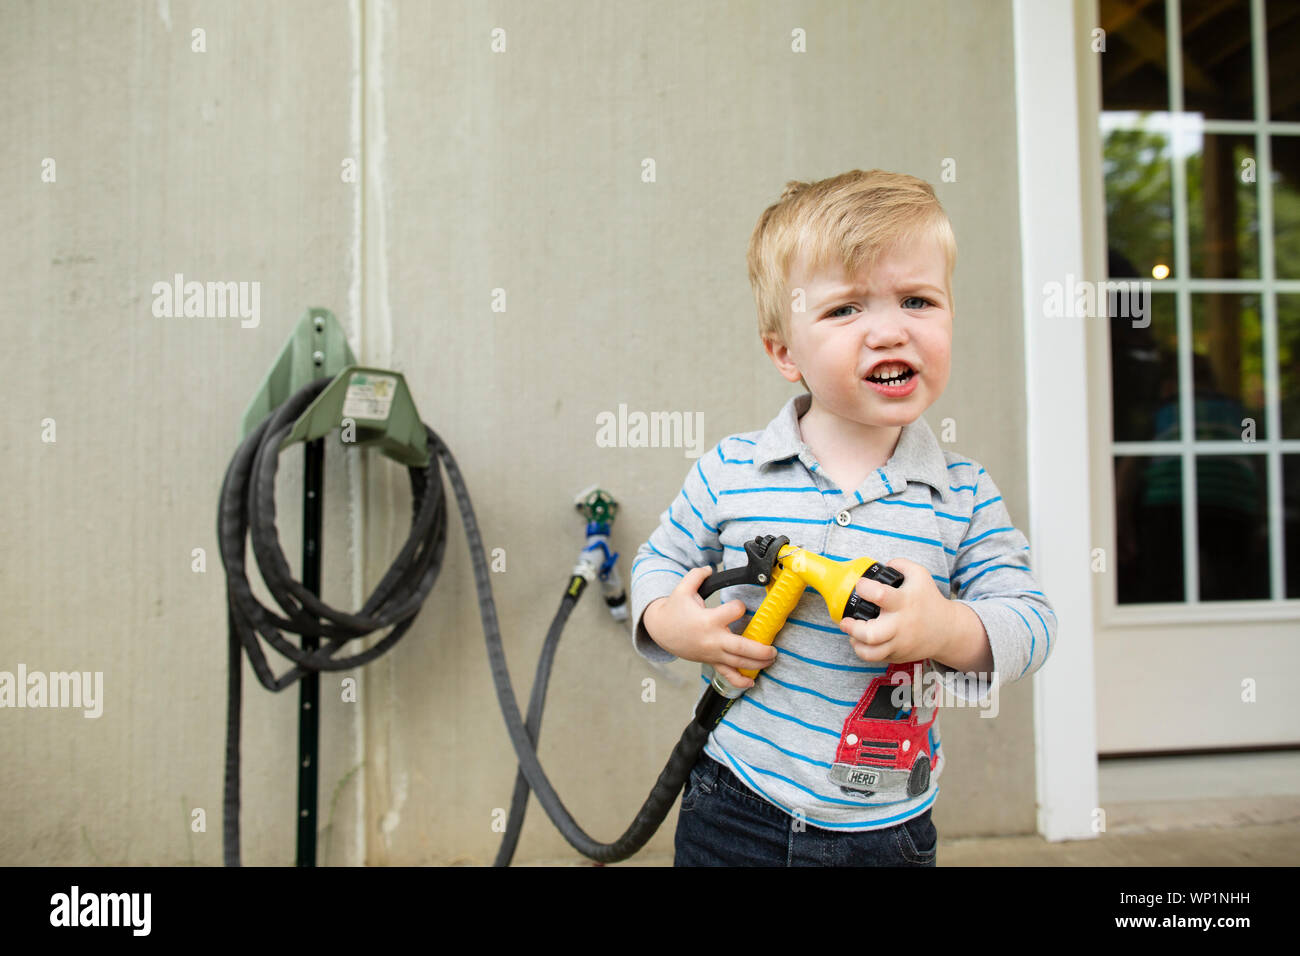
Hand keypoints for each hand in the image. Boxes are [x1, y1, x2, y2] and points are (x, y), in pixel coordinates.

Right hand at [643, 567, 776, 688]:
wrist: (660, 630)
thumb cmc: (674, 610)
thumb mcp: (682, 588)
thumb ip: (697, 575)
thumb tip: (710, 568)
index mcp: (708, 620)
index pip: (734, 612)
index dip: (739, 606)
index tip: (739, 605)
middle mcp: (713, 640)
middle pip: (742, 648)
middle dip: (761, 650)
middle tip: (773, 649)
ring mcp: (712, 653)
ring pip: (738, 663)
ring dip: (757, 663)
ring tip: (771, 659)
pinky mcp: (710, 661)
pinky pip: (726, 675)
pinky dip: (739, 681)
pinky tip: (751, 682)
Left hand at [837, 557, 952, 664]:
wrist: (947, 630)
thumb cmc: (929, 599)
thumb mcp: (920, 574)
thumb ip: (899, 564)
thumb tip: (881, 565)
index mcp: (903, 602)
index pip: (879, 595)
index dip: (864, 588)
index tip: (861, 586)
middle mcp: (899, 625)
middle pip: (871, 634)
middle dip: (853, 628)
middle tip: (846, 620)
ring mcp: (899, 643)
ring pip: (870, 653)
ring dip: (855, 642)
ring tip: (852, 632)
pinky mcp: (897, 655)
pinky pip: (876, 658)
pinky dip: (864, 651)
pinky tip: (863, 640)